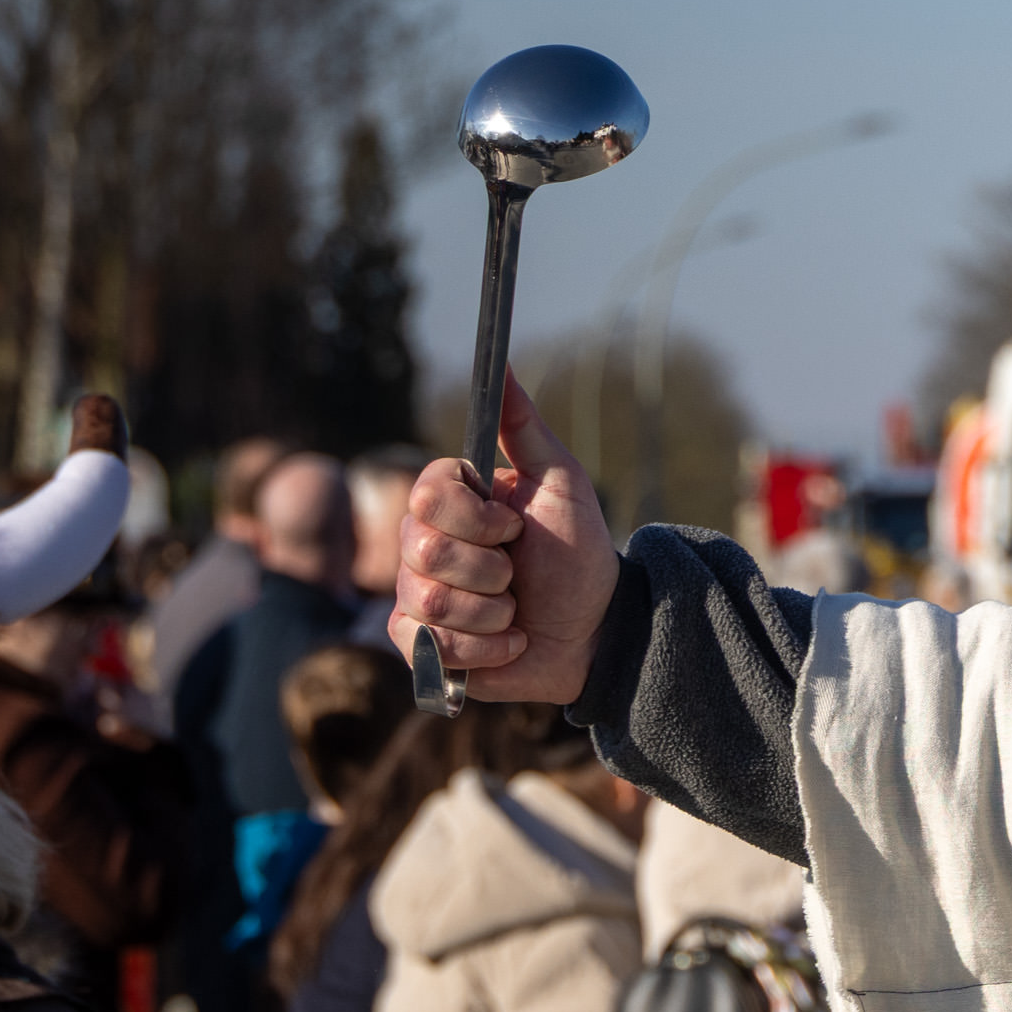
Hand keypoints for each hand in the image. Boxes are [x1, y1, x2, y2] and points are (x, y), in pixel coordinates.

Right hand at [394, 369, 616, 704]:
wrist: (595, 631)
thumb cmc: (577, 555)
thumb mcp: (561, 484)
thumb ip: (525, 427)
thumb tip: (502, 363)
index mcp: (450, 501)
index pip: (427, 493)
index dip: (478, 517)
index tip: (514, 526)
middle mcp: (423, 543)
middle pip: (424, 550)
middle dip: (492, 568)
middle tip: (518, 572)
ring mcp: (416, 594)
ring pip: (430, 599)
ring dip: (493, 610)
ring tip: (515, 609)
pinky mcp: (421, 644)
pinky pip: (431, 644)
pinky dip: (485, 648)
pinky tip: (507, 641)